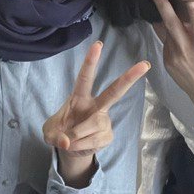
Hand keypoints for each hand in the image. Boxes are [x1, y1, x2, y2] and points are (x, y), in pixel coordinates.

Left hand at [43, 41, 150, 186]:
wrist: (69, 149)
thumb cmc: (59, 132)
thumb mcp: (48, 133)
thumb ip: (55, 135)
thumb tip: (67, 141)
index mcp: (79, 97)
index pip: (85, 77)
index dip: (91, 62)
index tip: (98, 45)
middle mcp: (95, 105)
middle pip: (114, 91)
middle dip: (129, 78)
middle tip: (145, 64)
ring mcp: (104, 120)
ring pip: (93, 124)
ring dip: (76, 135)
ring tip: (68, 141)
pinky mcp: (108, 135)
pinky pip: (93, 140)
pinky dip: (80, 146)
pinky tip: (78, 145)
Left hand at [149, 0, 193, 126]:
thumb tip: (191, 20)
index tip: (190, 1)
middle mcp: (186, 51)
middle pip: (171, 25)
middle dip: (162, 6)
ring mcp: (173, 57)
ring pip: (167, 32)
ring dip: (167, 22)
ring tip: (167, 13)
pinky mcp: (166, 61)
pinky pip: (167, 43)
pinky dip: (172, 38)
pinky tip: (180, 43)